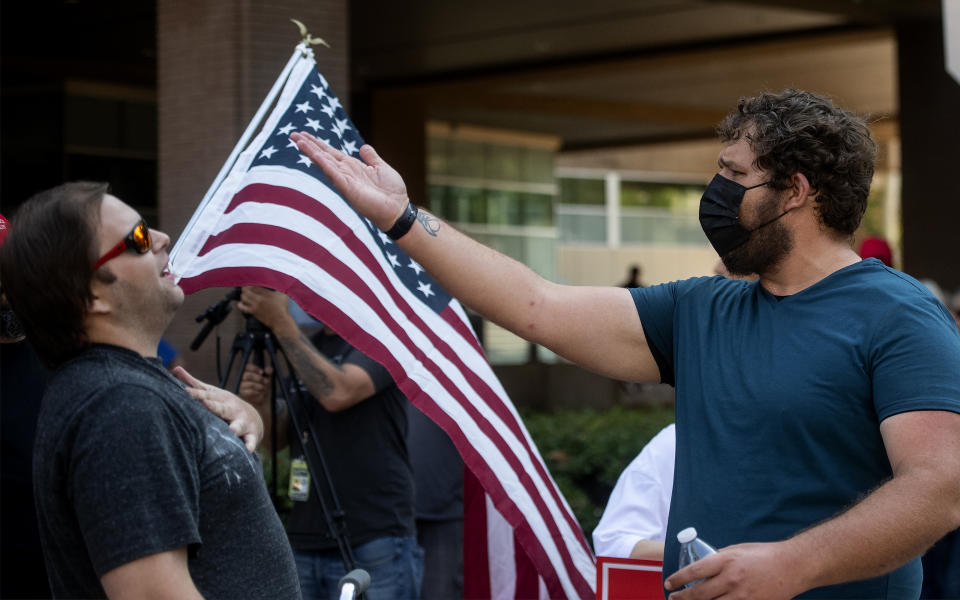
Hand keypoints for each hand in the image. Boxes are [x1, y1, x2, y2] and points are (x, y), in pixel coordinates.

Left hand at [172, 366, 263, 452]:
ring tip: (231, 430)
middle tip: (206, 404)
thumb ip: (194, 383)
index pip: (207, 396)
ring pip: (239, 425)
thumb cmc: (225, 406)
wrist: (253, 419)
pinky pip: (251, 441)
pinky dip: (250, 445)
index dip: (196, 394)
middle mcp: (232, 409)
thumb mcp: (212, 393)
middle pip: (222, 408)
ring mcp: (242, 422)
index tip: (185, 391)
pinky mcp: (251, 435)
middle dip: (215, 407)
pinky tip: (247, 450)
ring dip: (235, 427)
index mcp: (221, 399)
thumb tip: (175, 368)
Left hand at [237, 286, 292, 332]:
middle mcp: (259, 298)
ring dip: (243, 295)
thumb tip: (277, 286)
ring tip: (243, 295)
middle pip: (247, 290)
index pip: (254, 285)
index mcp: (266, 293)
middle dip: (245, 288)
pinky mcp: (253, 312)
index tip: (250, 284)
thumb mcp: (283, 296)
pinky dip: (240, 305)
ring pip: (244, 297)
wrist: (280, 321)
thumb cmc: (283, 309)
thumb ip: (279, 290)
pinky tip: (240, 304)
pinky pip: (243, 308)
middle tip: (244, 289)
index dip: (251, 284)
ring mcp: (255, 305)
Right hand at [238, 363, 272, 407]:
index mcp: (247, 371)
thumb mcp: (267, 376)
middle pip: (248, 376)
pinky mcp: (242, 393)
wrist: (262, 396)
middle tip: (266, 381)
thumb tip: (268, 370)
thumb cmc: (263, 384)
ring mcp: (241, 385)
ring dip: (260, 386)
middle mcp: (242, 377)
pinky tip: (260, 392)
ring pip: (250, 384)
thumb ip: (268, 371)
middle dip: (259, 378)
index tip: (262, 372)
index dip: (254, 368)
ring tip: (263, 387)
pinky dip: (257, 392)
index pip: (247, 366)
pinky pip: (250, 392)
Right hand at [291, 131, 408, 230]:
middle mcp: (345, 173)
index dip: (318, 143)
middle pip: (323, 156)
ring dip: (311, 152)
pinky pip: (334, 174)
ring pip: (324, 163)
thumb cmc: (392, 192)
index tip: (304, 134)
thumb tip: (363, 147)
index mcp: (352, 167)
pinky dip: (324, 164)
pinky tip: (315, 155)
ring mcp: (345, 181)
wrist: (398, 210)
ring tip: (298, 141)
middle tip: (292, 134)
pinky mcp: (348, 189)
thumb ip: (371, 157)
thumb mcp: (381, 168)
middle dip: (308, 145)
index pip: (331, 153)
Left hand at [663, 542, 804, 599]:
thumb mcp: (737, 550)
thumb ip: (720, 559)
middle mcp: (731, 579)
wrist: (792, 566)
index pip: (694, 572)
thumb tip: (704, 568)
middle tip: (673, 598)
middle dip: (682, 597)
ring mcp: (742, 596)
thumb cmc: (764, 555)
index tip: (669, 583)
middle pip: (699, 593)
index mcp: (726, 561)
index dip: (678, 579)